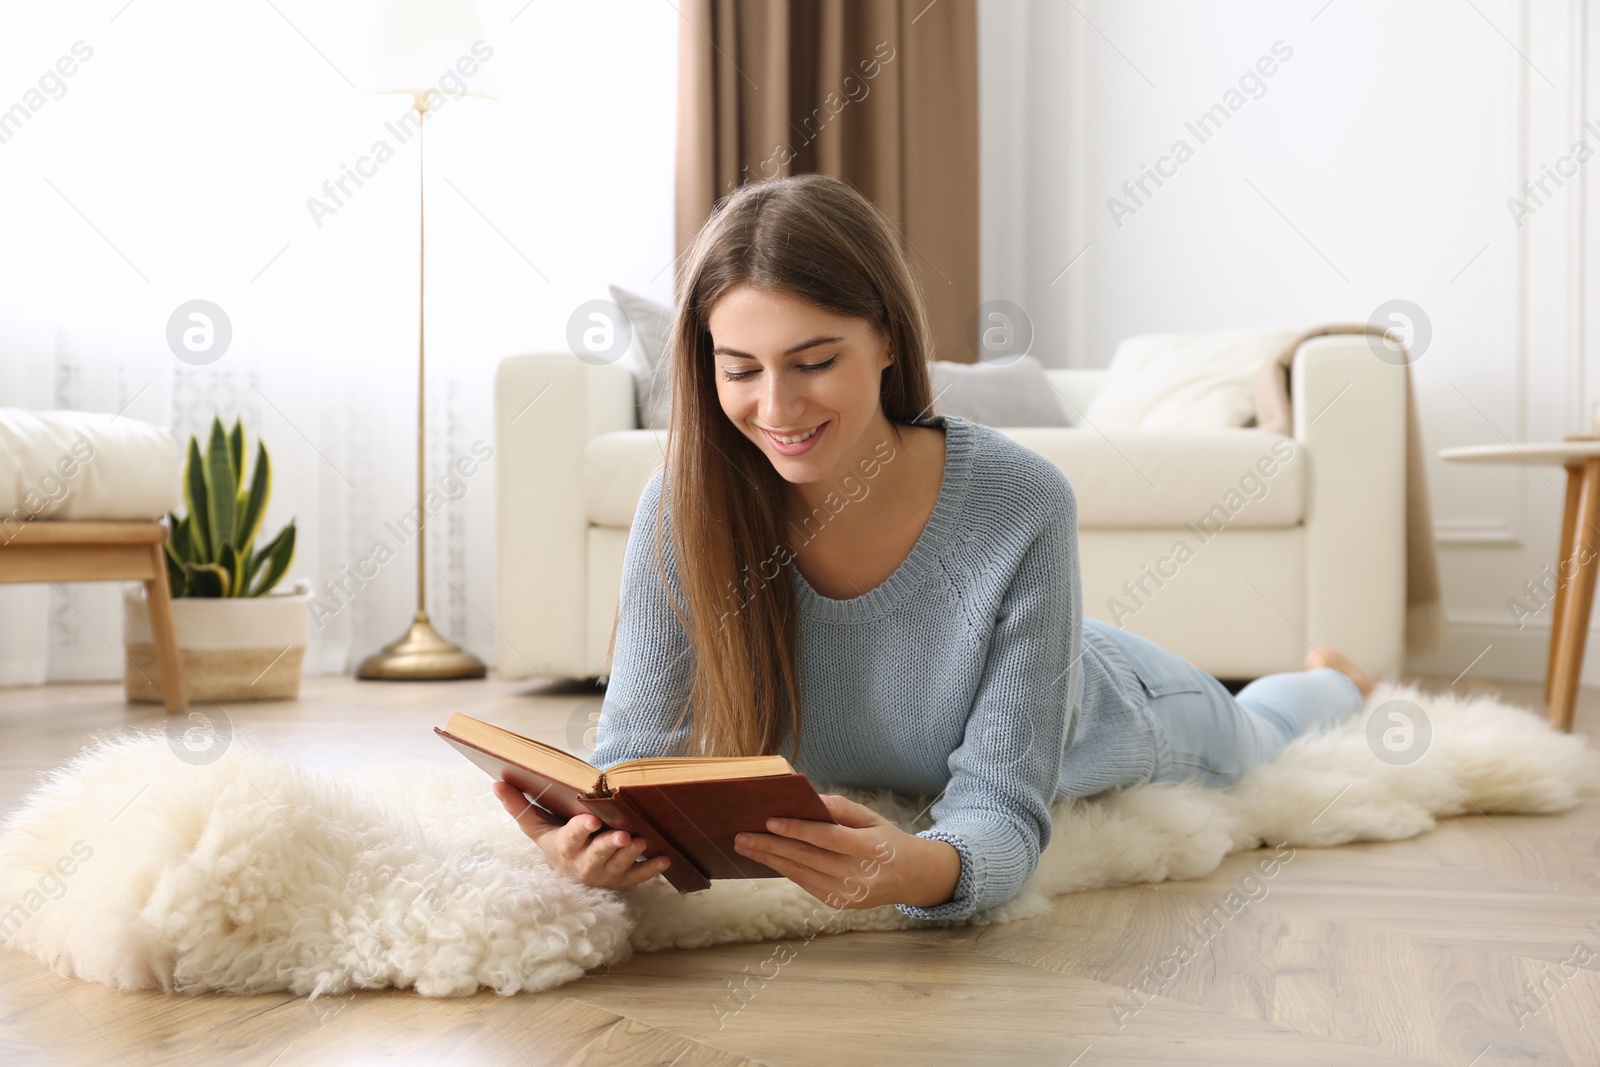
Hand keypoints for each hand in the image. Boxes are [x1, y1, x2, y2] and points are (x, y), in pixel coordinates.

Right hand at [493, 780, 670, 890]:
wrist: (569, 869)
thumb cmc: (554, 839)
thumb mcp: (536, 825)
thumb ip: (518, 805)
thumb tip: (497, 783)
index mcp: (563, 848)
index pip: (570, 839)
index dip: (580, 831)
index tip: (590, 819)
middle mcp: (583, 865)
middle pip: (596, 857)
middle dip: (609, 846)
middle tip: (622, 834)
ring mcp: (604, 875)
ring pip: (619, 866)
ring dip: (631, 855)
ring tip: (642, 840)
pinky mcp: (622, 880)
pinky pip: (638, 877)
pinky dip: (652, 869)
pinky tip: (666, 859)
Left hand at [732, 794, 961, 910]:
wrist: (910, 877)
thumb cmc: (887, 840)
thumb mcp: (872, 817)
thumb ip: (841, 808)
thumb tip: (809, 798)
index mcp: (870, 848)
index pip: (828, 838)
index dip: (798, 830)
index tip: (770, 820)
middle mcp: (859, 875)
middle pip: (807, 858)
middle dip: (771, 846)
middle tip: (742, 836)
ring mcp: (848, 893)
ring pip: (801, 874)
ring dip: (770, 860)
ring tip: (746, 847)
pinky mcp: (839, 903)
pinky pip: (806, 884)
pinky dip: (785, 870)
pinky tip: (768, 859)